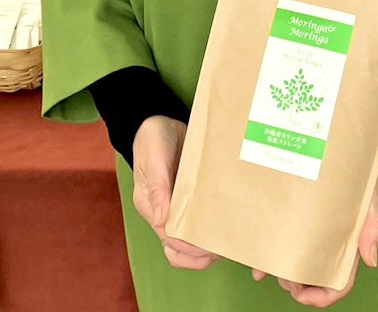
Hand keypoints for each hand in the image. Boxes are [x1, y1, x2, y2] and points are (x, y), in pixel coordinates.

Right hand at [134, 116, 217, 271]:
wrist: (160, 121)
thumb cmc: (153, 137)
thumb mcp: (154, 156)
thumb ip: (158, 185)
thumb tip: (161, 219)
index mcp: (150, 205)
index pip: (168, 238)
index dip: (188, 247)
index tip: (209, 248)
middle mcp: (162, 211)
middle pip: (177, 249)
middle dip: (198, 256)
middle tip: (222, 251)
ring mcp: (175, 206)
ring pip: (188, 240)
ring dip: (205, 248)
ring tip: (227, 245)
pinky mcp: (188, 197)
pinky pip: (197, 220)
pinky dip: (209, 228)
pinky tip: (225, 225)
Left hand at [252, 182, 377, 306]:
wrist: (347, 146)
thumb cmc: (361, 172)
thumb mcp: (370, 196)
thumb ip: (372, 226)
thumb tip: (371, 261)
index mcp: (349, 244)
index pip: (340, 281)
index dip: (323, 296)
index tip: (302, 296)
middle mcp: (330, 242)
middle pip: (316, 277)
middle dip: (298, 286)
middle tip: (283, 279)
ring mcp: (314, 231)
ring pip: (299, 262)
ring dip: (284, 273)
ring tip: (271, 269)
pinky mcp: (300, 217)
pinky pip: (285, 241)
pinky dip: (272, 256)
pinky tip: (258, 263)